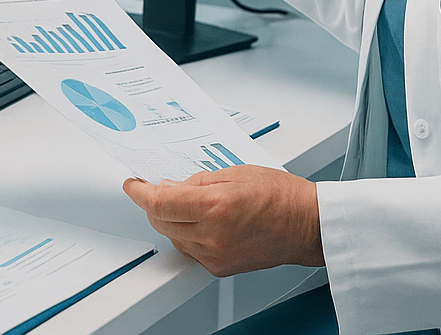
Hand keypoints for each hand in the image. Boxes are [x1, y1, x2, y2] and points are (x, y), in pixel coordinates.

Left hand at [123, 166, 323, 276]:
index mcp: (215, 206)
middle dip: (154, 204)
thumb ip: (195, 181)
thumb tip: (168, 188)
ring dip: (170, 220)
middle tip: (160, 189)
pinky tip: (200, 222)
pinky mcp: (220, 267)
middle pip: (160, 221)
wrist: (308, 225)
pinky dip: (186, 235)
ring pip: (172, 237)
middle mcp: (212, 234)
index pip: (159, 203)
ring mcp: (216, 254)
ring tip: (189, 204)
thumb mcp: (234, 173)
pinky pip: (189, 250)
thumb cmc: (281, 195)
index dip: (139, 192)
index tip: (132, 184)